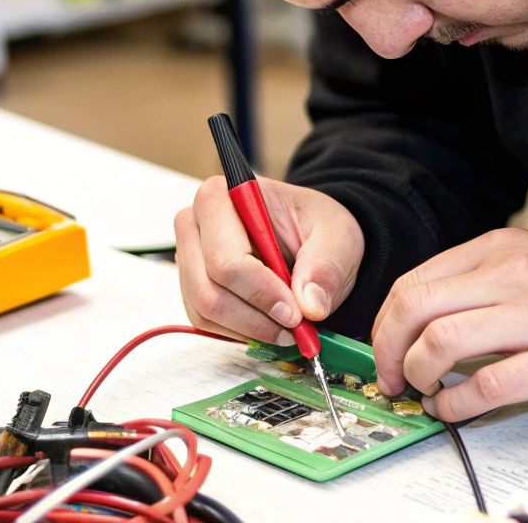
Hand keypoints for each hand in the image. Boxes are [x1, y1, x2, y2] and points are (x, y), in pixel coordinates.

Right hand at [173, 174, 363, 344]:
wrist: (310, 236)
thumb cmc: (316, 226)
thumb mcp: (338, 236)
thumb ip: (326, 267)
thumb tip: (311, 306)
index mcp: (222, 196)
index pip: (226, 258)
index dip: (259, 292)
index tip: (295, 312)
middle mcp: (195, 224)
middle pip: (208, 290)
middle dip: (255, 318)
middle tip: (295, 327)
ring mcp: (189, 257)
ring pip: (205, 311)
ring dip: (250, 329)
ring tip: (288, 326)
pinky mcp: (192, 285)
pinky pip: (206, 322)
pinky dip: (241, 331)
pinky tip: (269, 322)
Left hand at [371, 228, 527, 420]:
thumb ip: (481, 275)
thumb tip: (427, 312)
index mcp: (499, 248)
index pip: (414, 282)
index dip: (386, 323)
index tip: (386, 347)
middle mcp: (510, 276)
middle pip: (414, 309)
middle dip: (388, 350)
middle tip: (391, 376)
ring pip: (441, 344)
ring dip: (418, 375)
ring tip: (424, 390)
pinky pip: (487, 387)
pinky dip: (456, 404)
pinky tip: (453, 409)